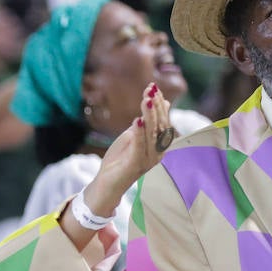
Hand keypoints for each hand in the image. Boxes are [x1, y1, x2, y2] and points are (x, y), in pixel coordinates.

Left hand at [84, 84, 171, 214]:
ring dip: (149, 115)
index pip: (164, 121)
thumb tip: (161, 102)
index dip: (159, 104)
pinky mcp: (136, 166)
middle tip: (151, 89)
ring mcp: (148, 160)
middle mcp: (158, 152)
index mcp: (159, 144)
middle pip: (160, 126)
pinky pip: (139, 147)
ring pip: (152, 134)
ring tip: (146, 99)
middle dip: (156, 106)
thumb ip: (146, 121)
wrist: (107, 183)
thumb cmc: (121, 159)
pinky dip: (140, 133)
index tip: (154, 87)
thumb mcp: (134, 135)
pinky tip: (138, 120)